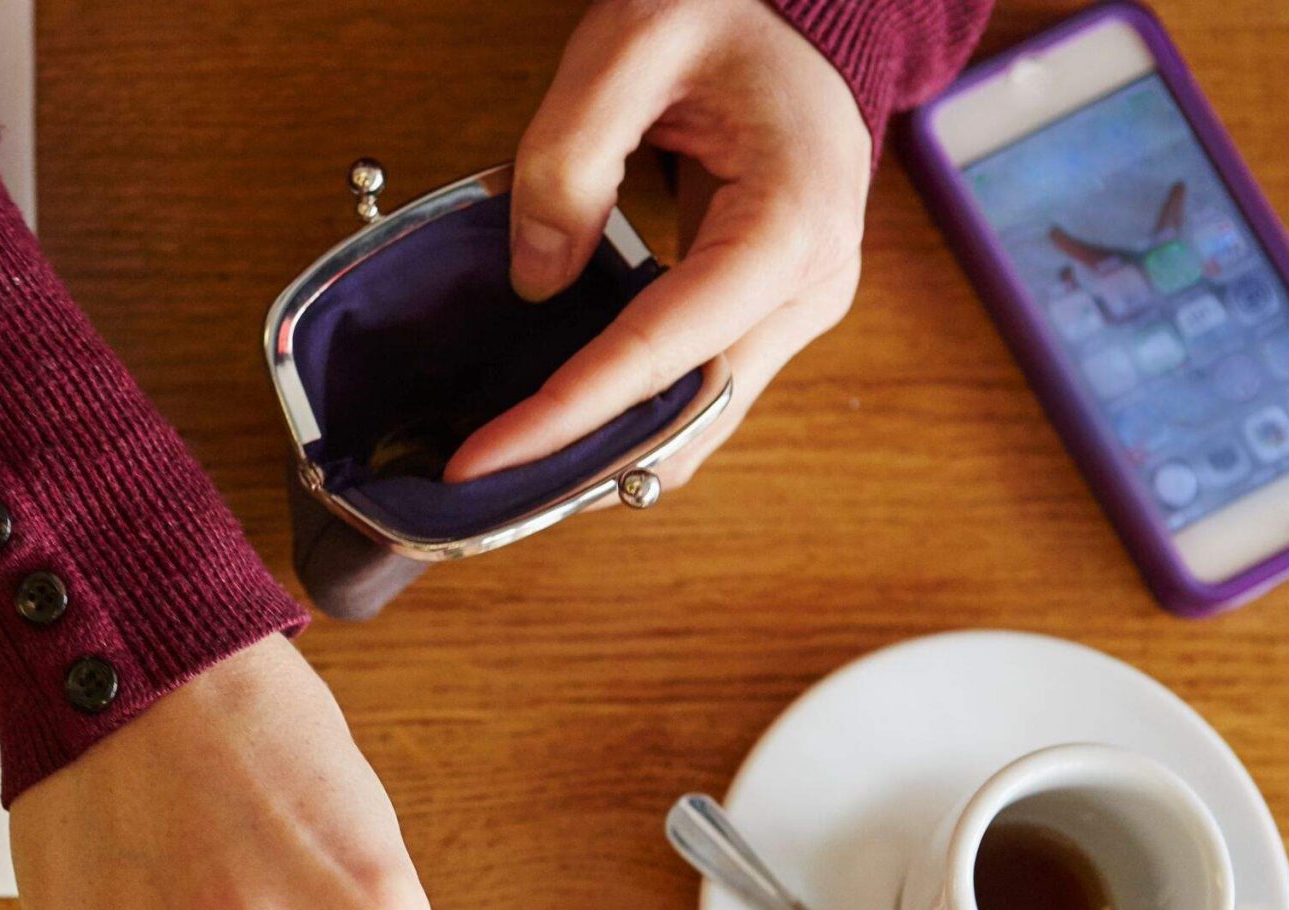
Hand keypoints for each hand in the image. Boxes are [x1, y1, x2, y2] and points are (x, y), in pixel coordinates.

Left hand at [445, 0, 871, 485]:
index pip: (667, 351)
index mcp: (792, 222)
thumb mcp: (632, 45)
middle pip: (691, 413)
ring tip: (505, 470)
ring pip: (698, 421)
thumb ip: (570, 154)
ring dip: (605, 454)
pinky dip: (627, 419)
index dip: (568, 415)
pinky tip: (556, 432)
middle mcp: (811, 284)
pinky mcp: (766, 315)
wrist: (791, 15)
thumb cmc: (725, 16)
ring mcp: (796, 308)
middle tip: (477, 484)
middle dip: (584, 460)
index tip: (483, 459)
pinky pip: (695, 392)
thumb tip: (536, 279)